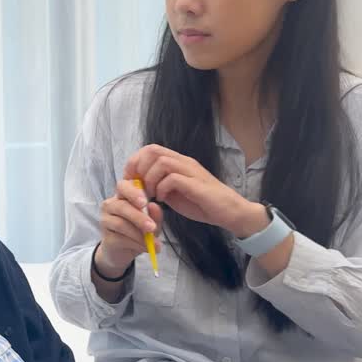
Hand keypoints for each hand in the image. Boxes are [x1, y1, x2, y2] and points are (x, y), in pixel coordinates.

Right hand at [96, 179, 164, 276]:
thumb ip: (155, 214)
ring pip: (121, 224)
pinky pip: (121, 238)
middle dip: (139, 217)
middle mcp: (110, 205)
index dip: (133, 192)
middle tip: (152, 227)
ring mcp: (106, 221)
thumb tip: (154, 206)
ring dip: (139, 234)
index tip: (145, 202)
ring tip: (153, 242)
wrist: (124, 252)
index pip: (123, 186)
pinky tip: (146, 248)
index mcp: (122, 196)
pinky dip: (136, 244)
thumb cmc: (138, 231)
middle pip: (121, 206)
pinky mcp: (106, 237)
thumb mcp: (152, 222)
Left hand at [126, 145, 266, 236]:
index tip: (130, 179)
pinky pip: (172, 178)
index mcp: (178, 162)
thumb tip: (142, 187)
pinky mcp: (197, 184)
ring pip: (162, 162)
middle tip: (138, 186)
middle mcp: (184, 162)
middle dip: (139, 167)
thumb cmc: (203, 203)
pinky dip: (162, 188)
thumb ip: (161, 187)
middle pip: (153, 150)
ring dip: (150, 179)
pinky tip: (162, 199)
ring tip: (150, 194)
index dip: (135, 161)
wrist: (231, 212)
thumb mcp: (175, 194)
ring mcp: (191, 171)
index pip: (151, 149)